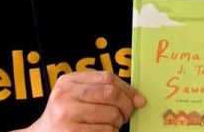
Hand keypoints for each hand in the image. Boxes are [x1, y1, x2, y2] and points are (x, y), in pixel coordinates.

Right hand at [17, 71, 145, 131]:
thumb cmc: (67, 114)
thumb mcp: (77, 94)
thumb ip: (102, 89)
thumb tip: (139, 99)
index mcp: (68, 81)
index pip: (107, 78)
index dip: (127, 89)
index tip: (138, 100)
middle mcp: (65, 95)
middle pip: (110, 94)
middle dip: (126, 106)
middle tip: (127, 114)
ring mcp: (66, 115)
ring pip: (111, 115)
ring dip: (118, 122)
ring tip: (112, 124)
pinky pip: (105, 131)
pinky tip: (105, 131)